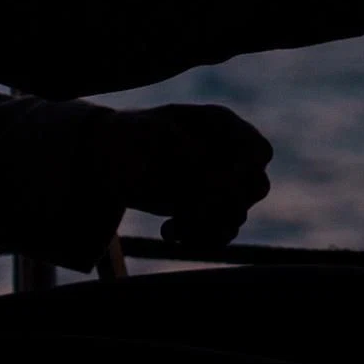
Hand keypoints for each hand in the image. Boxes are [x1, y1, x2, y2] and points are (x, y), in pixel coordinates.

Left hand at [109, 103, 273, 252]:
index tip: (208, 187)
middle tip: (185, 212)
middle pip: (255, 188)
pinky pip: (223, 231)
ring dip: (204, 226)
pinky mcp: (208, 207)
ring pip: (238, 214)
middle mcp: (228, 152)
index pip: (257, 151)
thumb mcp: (146, 134)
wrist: (106, 160)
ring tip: (169, 227)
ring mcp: (221, 181)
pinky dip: (200, 238)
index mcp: (220, 125)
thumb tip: (206, 172)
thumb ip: (179, 147)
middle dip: (220, 206)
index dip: (241, 173)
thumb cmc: (125, 137)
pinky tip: (171, 234)